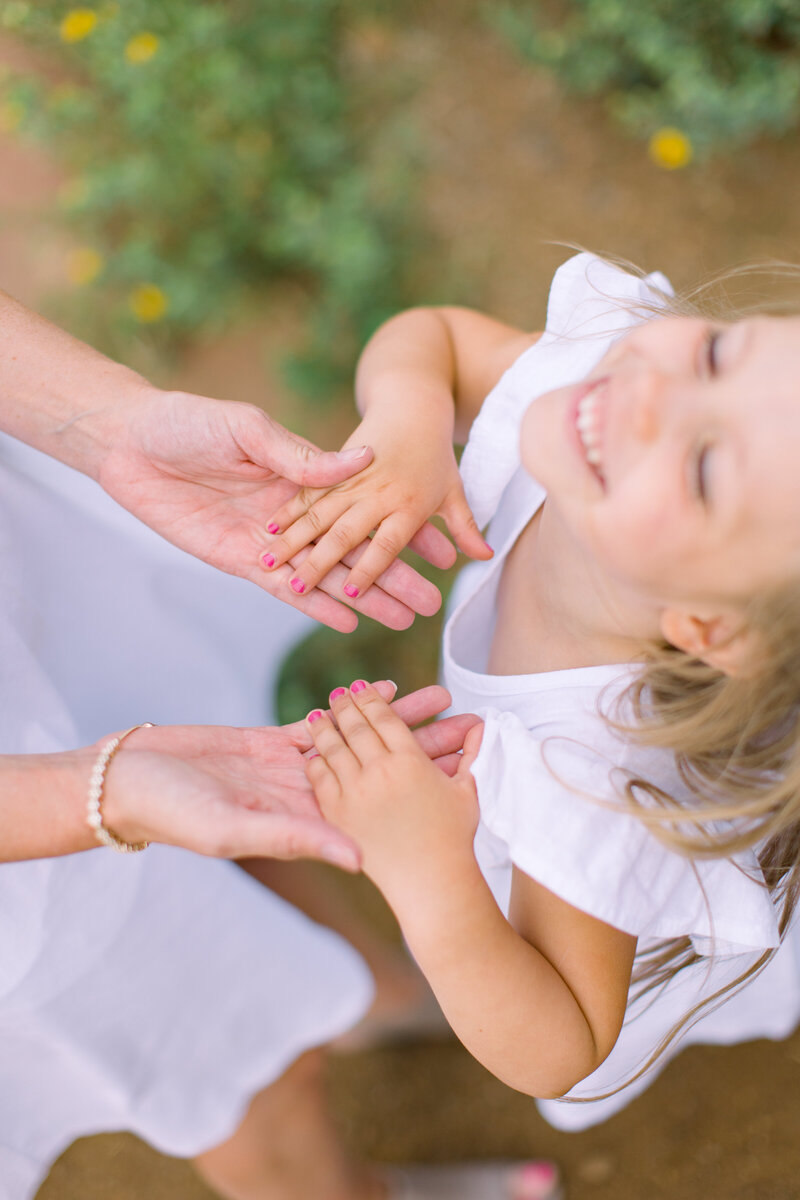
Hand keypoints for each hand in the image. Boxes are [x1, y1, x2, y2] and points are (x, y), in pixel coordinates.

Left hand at [98, 390, 444, 632]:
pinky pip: (286, 589)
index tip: (441, 549)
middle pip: (354, 551)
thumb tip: (363, 460)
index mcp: (303, 476)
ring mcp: (270, 541)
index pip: (365, 508)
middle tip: (431, 603)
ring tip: (402, 619)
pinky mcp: (239, 560)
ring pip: (327, 576)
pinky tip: (347, 622)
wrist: (131, 442)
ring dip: (364, 598)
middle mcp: (294, 513)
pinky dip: (315, 606)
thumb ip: (302, 456)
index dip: (402, 529)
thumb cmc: (189, 422)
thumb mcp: (249, 429)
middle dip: (393, 576)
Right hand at [100, 682, 479, 867]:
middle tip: (474, 725)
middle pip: (381, 769)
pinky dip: (353, 707)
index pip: (380, 803)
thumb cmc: (174, 813)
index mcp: (306, 821)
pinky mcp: (269, 744)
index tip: (470, 769)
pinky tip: (384, 689)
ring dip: (399, 722)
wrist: (129, 782)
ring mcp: (290, 769)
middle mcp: (307, 797)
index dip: (424, 787)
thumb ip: (296, 840)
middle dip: (427, 747)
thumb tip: (359, 861)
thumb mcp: (235, 830)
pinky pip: (321, 723)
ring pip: (359, 742)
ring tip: (442, 699)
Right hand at [259, 411, 490, 601]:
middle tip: (299, 585)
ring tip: (269, 560)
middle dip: (320, 560)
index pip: (388, 542)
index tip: (353, 593)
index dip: (370, 568)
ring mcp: (351, 479)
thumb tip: (487, 556)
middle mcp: (377, 492)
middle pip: (346, 530)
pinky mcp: (332, 466)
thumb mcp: (454, 489)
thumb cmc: (436, 454)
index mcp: (408, 503)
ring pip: (317, 511)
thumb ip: (465, 526)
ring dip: (294, 537)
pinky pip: (306, 491)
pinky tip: (269, 529)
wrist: (412, 404)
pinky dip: (288, 511)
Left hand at [305, 681, 482, 903]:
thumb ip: (475, 755)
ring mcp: (355, 792)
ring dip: (325, 727)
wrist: (429, 880)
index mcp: (410, 761)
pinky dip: (316, 762)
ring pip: (333, 748)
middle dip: (346, 705)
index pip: (385, 718)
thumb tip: (483, 727)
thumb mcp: (469, 791)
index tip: (363, 687)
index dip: (372, 698)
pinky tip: (312, 753)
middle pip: (356, 726)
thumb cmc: (454, 837)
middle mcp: (379, 772)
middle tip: (339, 694)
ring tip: (318, 714)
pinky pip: (320, 778)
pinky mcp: (338, 814)